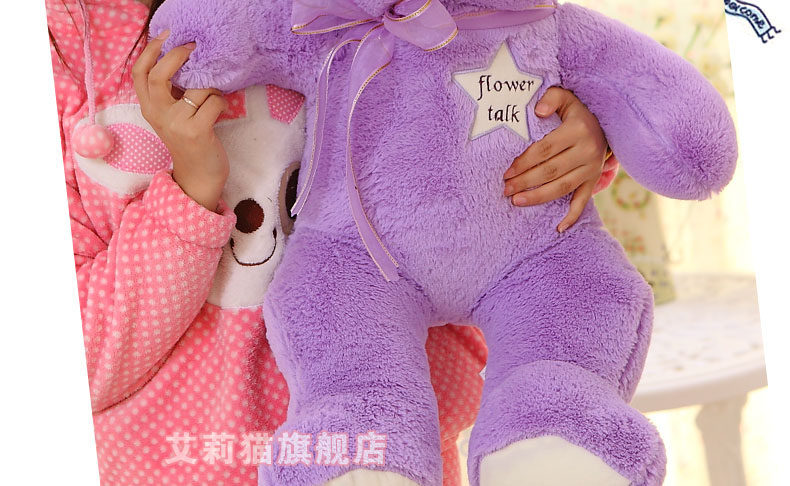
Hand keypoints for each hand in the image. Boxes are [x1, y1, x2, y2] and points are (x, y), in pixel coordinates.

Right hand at [132, 31, 229, 211]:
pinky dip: (222, 102)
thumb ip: (171, 92)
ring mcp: (176, 124)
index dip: (150, 51)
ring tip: (214, 97)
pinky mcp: (196, 131)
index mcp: (149, 108)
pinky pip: (213, 102)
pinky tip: (220, 111)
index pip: (139, 73)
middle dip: (177, 56)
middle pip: (158, 75)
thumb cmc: (190, 141)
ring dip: (211, 87)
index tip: (165, 36)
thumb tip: (185, 58)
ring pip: (196, 88)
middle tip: (193, 48)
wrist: (199, 175)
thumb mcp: (172, 116)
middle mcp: (158, 115)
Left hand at [503, 87, 608, 231]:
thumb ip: (551, 98)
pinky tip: (558, 228)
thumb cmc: (577, 113)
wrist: (609, 126)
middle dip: (525, 181)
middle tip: (505, 189)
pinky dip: (572, 216)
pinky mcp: (593, 180)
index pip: (544, 149)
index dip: (524, 161)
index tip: (507, 171)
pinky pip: (583, 201)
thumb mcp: (567, 98)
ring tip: (516, 202)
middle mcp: (587, 151)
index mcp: (577, 131)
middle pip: (550, 170)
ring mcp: (591, 169)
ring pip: (562, 187)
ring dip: (538, 197)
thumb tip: (537, 111)